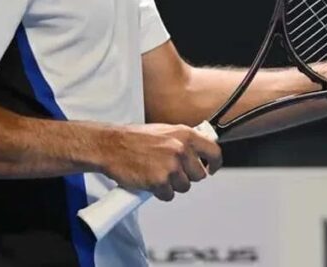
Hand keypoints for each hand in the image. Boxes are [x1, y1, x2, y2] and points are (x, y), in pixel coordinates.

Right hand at [100, 124, 222, 201]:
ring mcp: (171, 166)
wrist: (111, 146)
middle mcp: (180, 149)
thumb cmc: (134, 138)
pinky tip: (150, 181)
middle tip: (172, 172)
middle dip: (187, 176)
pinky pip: (168, 195)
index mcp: (184, 134)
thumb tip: (196, 152)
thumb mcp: (164, 131)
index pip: (214, 152)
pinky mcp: (160, 182)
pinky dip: (160, 192)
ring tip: (157, 173)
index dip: (215, 164)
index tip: (212, 169)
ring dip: (172, 185)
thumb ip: (182, 141)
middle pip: (199, 175)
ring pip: (184, 187)